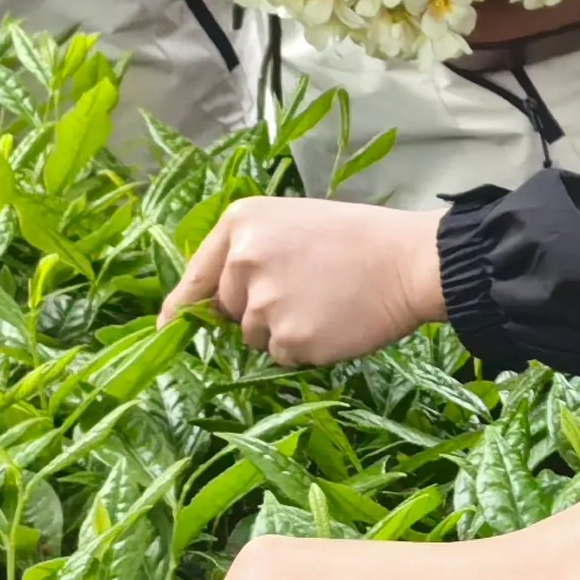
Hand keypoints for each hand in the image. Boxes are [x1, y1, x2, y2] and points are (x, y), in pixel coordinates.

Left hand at [165, 198, 449, 364]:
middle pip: (229, 310)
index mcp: (242, 224)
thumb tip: (219, 303)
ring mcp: (263, 303)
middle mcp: (242, 261)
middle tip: (308, 293)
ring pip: (256, 337)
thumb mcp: (294, 225)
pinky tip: (335, 322)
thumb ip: (252, 254)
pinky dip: (307, 348)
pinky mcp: (288, 338)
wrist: (411, 262)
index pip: (194, 276)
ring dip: (284, 331)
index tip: (167, 330)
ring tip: (327, 305)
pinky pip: (284, 355)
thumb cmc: (361, 239)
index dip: (182, 308)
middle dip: (258, 312)